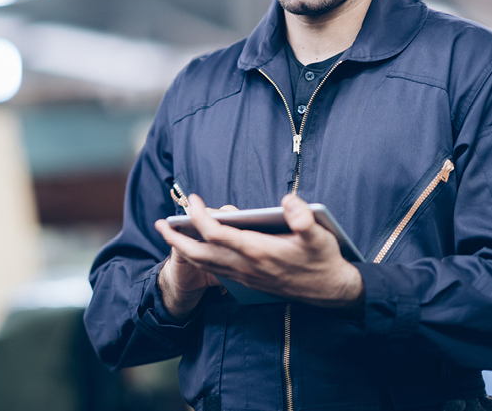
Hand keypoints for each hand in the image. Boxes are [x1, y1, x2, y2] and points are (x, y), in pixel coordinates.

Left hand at [155, 194, 362, 307]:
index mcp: (258, 251)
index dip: (200, 216)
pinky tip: (196, 250)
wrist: (332, 292)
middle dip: (177, 239)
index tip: (193, 199)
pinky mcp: (249, 282)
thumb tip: (288, 200)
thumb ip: (303, 219)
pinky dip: (200, 259)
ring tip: (170, 234)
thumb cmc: (324, 260)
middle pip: (201, 254)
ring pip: (206, 264)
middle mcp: (246, 266)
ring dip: (184, 249)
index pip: (217, 234)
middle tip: (160, 223)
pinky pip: (216, 271)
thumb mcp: (320, 236)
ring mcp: (246, 277)